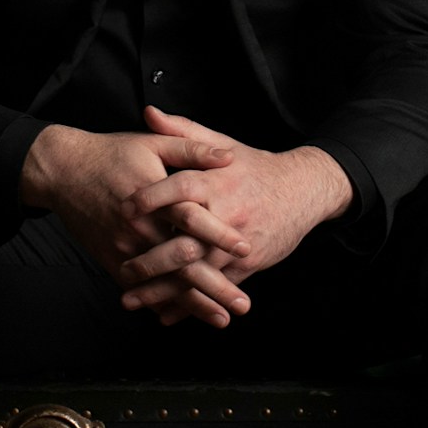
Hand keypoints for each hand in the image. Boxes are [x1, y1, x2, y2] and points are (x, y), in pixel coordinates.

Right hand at [19, 123, 255, 323]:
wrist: (63, 171)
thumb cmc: (113, 153)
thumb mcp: (154, 142)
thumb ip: (193, 148)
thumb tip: (229, 156)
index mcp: (155, 195)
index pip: (192, 218)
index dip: (219, 234)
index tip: (246, 250)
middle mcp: (140, 227)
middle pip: (182, 262)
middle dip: (215, 285)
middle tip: (243, 305)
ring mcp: (124, 247)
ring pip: (164, 282)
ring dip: (194, 304)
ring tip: (222, 319)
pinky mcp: (112, 259)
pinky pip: (140, 287)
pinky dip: (161, 303)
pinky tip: (183, 317)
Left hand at [115, 106, 354, 324]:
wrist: (304, 191)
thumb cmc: (255, 167)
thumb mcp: (223, 144)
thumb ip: (183, 131)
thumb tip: (148, 112)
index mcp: (218, 181)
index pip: (181, 188)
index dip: (152, 198)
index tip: (123, 209)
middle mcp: (227, 214)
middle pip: (185, 241)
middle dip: (151, 259)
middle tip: (122, 267)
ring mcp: (237, 244)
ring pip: (197, 272)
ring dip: (163, 290)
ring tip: (131, 298)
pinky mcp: (247, 265)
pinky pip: (215, 288)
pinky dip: (190, 305)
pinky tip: (164, 314)